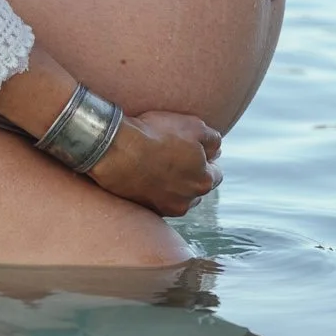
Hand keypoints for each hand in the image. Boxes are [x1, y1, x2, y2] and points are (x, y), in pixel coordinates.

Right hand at [90, 111, 222, 217]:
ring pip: (178, 195)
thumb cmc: (157, 134)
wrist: (118, 149)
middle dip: (190, 173)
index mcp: (204, 180)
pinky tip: (145, 174)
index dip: (206, 158)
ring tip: (158, 165)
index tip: (192, 148)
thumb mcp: (194, 126)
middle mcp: (189, 200)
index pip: (215, 173)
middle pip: (196, 186)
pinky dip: (155, 190)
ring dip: (173, 184)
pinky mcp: (146, 208)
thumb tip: (217, 150)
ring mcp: (166, 207)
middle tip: (174, 155)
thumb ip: (212, 139)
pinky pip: (157, 199)